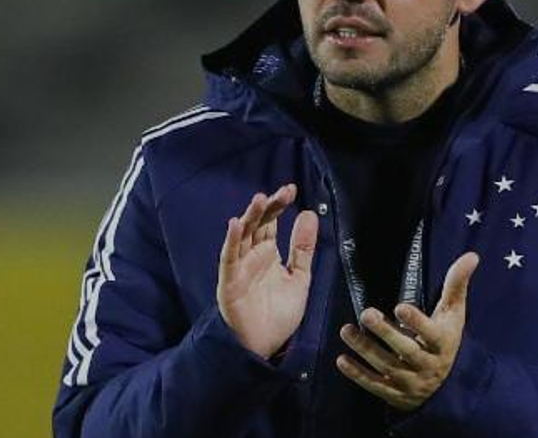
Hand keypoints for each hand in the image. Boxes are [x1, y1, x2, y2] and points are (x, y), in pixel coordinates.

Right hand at [217, 184, 318, 358]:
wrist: (264, 347)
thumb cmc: (277, 315)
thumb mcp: (299, 278)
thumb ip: (303, 249)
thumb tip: (309, 215)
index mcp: (267, 253)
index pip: (270, 222)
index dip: (279, 205)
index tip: (291, 189)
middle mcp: (252, 256)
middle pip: (257, 224)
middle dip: (268, 206)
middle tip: (284, 192)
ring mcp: (239, 267)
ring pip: (242, 236)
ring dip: (249, 217)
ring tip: (259, 199)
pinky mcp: (229, 281)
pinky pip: (229, 258)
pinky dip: (231, 241)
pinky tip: (235, 224)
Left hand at [336, 251, 479, 410]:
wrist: (445, 387)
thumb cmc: (445, 339)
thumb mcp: (453, 314)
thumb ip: (456, 285)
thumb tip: (472, 256)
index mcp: (443, 344)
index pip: (432, 334)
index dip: (417, 322)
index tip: (400, 306)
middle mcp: (428, 366)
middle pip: (407, 351)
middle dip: (386, 333)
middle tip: (367, 313)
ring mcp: (411, 382)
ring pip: (387, 367)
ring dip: (365, 349)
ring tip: (346, 330)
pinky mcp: (395, 394)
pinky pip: (375, 385)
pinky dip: (358, 375)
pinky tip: (342, 360)